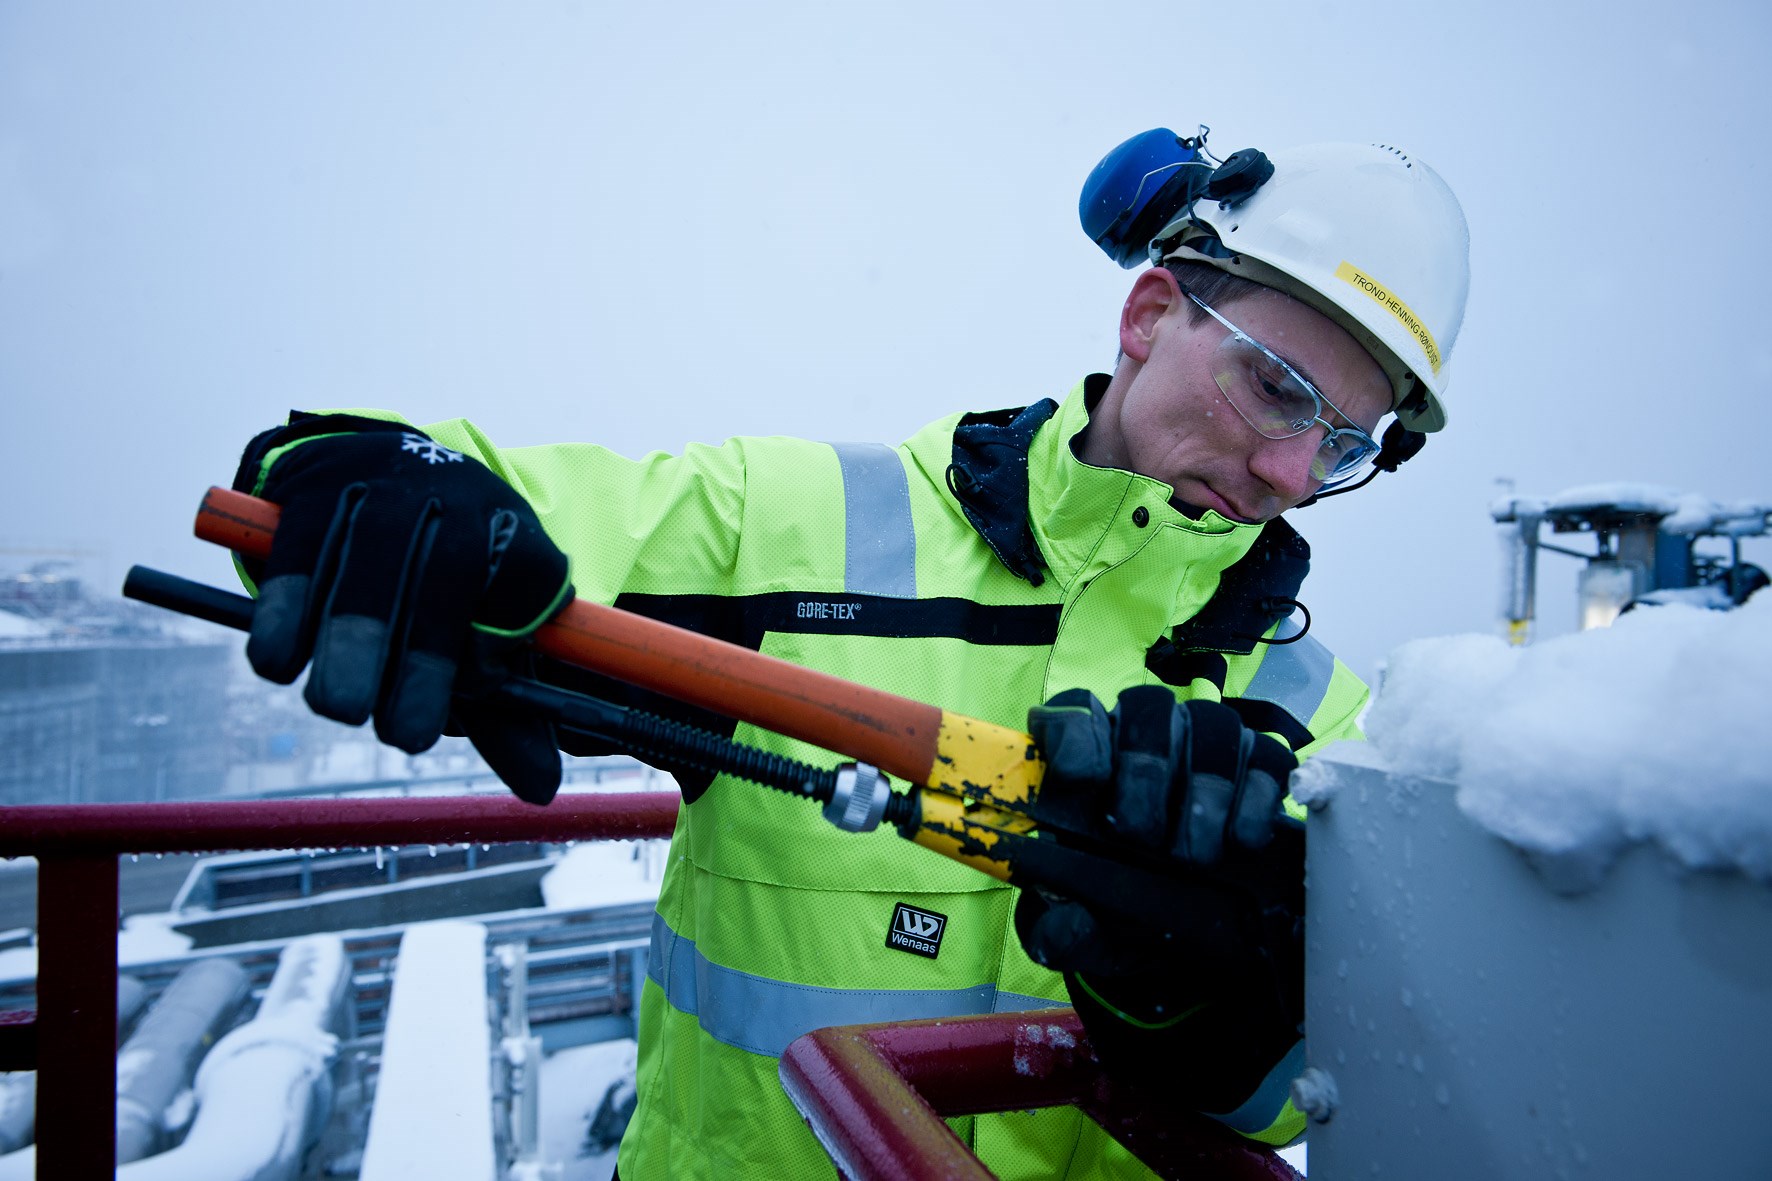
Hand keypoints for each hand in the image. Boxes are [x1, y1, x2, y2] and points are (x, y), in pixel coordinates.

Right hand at [234, 414, 572, 802]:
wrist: (375, 467)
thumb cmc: (440, 578)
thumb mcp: (481, 632)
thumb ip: (507, 711)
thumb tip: (541, 791)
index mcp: (515, 531)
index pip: (528, 582)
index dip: (501, 643)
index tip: (476, 692)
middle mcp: (458, 498)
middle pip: (447, 576)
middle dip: (423, 658)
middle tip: (401, 736)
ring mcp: (384, 485)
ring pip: (368, 567)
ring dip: (349, 642)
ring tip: (339, 708)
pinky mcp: (313, 487)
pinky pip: (299, 554)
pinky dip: (285, 612)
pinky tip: (278, 664)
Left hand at [1014, 686, 1302, 1017]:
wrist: (1183, 935)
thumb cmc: (1118, 909)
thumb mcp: (1085, 929)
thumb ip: (1061, 928)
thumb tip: (1060, 926)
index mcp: (1083, 757)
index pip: (1072, 713)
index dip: (1076, 735)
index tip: (1081, 777)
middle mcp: (1143, 732)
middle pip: (1147, 709)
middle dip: (1146, 771)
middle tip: (1143, 836)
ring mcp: (1204, 741)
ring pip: (1211, 724)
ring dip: (1204, 791)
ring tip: (1196, 855)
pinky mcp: (1259, 764)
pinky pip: (1267, 757)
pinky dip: (1257, 799)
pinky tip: (1241, 843)